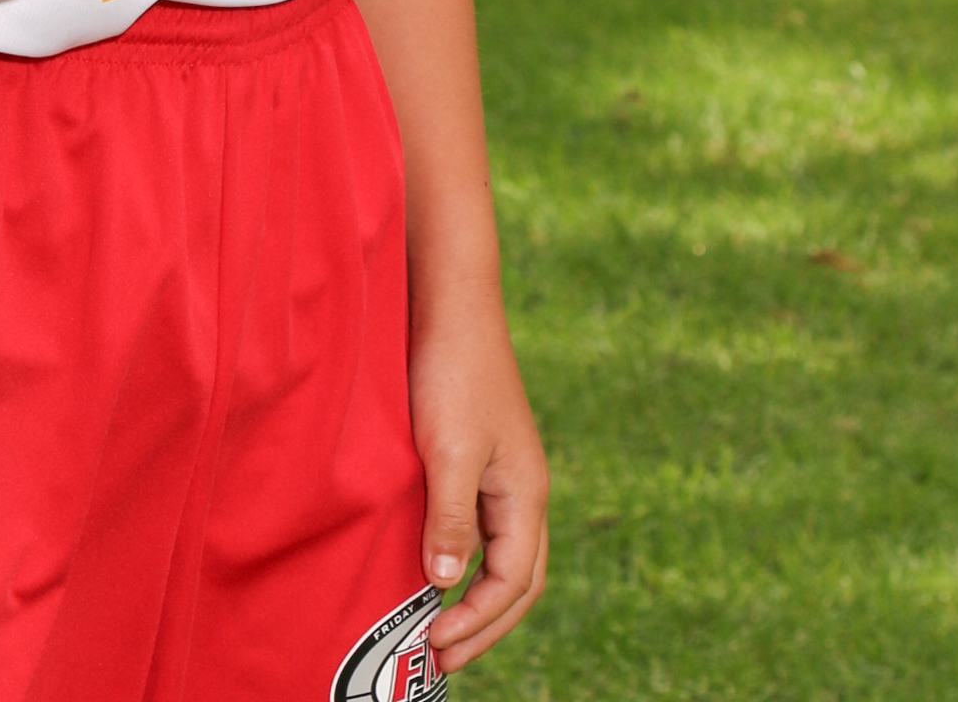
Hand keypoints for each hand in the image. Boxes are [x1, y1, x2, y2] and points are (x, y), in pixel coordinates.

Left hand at [413, 302, 548, 669]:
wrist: (448, 300)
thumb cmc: (451, 371)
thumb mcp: (448, 450)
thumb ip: (451, 518)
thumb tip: (447, 583)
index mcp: (526, 494)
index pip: (513, 584)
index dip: (478, 623)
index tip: (435, 646)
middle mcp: (522, 490)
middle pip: (517, 579)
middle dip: (483, 625)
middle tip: (439, 658)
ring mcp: (503, 472)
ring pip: (501, 554)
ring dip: (474, 596)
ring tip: (435, 626)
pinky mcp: (478, 454)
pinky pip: (480, 525)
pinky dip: (463, 558)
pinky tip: (431, 564)